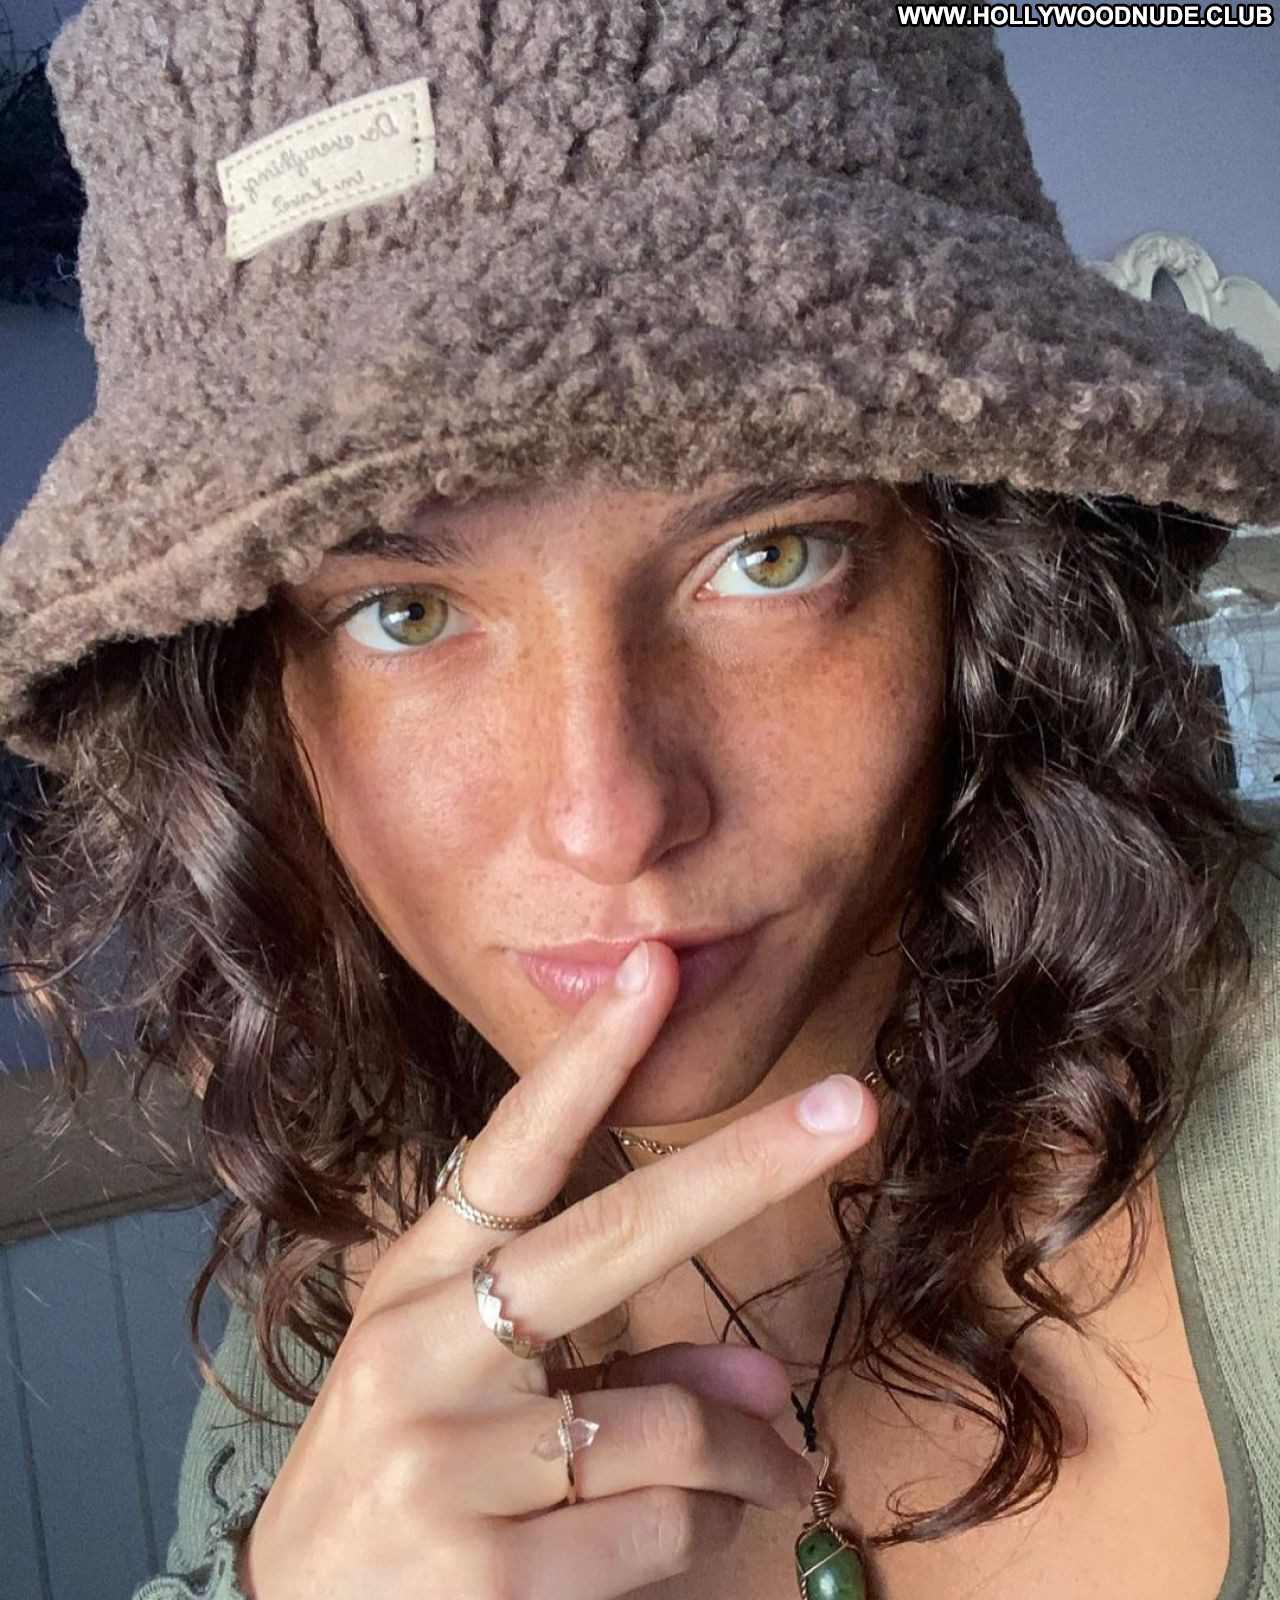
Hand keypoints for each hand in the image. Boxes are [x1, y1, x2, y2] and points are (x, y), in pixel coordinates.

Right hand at [238, 939, 877, 1599]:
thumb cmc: (406, 1490)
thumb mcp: (486, 1404)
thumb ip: (624, 1368)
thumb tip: (763, 1370)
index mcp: (417, 1283)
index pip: (512, 1149)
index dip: (588, 1056)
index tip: (655, 969)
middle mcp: (421, 1349)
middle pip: (612, 1237)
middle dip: (745, 1164)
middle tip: (855, 1106)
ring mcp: (445, 1461)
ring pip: (672, 1422)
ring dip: (752, 1453)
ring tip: (778, 1472)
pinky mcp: (482, 1571)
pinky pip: (662, 1526)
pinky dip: (709, 1529)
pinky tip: (702, 1533)